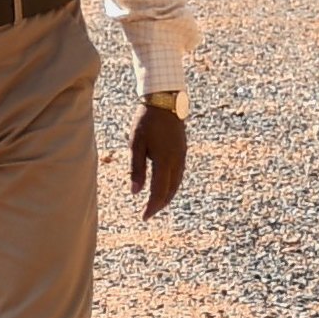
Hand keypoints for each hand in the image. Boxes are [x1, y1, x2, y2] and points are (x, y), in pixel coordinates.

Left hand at [128, 100, 188, 219]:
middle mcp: (176, 160)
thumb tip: (135, 192)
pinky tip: (165, 186)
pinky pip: (179, 174)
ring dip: (167, 196)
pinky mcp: (183, 151)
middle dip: (160, 204)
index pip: (159, 191)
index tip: (144, 217)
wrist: (165, 100)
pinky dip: (172, 185)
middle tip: (148, 213)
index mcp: (164, 160)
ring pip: (177, 183)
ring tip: (156, 203)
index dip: (152, 206)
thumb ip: (136, 169)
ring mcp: (182, 155)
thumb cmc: (146, 121)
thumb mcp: (136, 144)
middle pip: (170, 190)